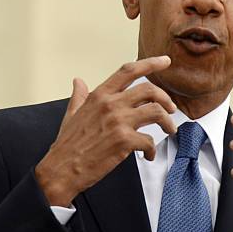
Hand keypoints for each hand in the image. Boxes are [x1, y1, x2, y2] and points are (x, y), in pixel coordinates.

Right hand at [35, 56, 176, 206]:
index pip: (129, 71)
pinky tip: (148, 155)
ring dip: (168, 122)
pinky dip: (152, 150)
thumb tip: (78, 81)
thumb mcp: (71, 114)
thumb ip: (79, 96)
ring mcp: (118, 122)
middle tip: (171, 109)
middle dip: (165, 98)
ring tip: (169, 130)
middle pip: (149, 89)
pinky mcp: (124, 141)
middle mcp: (111, 104)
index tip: (165, 61)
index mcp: (100, 96)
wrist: (60, 170)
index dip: (150, 63)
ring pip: (156, 112)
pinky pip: (149, 141)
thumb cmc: (67, 145)